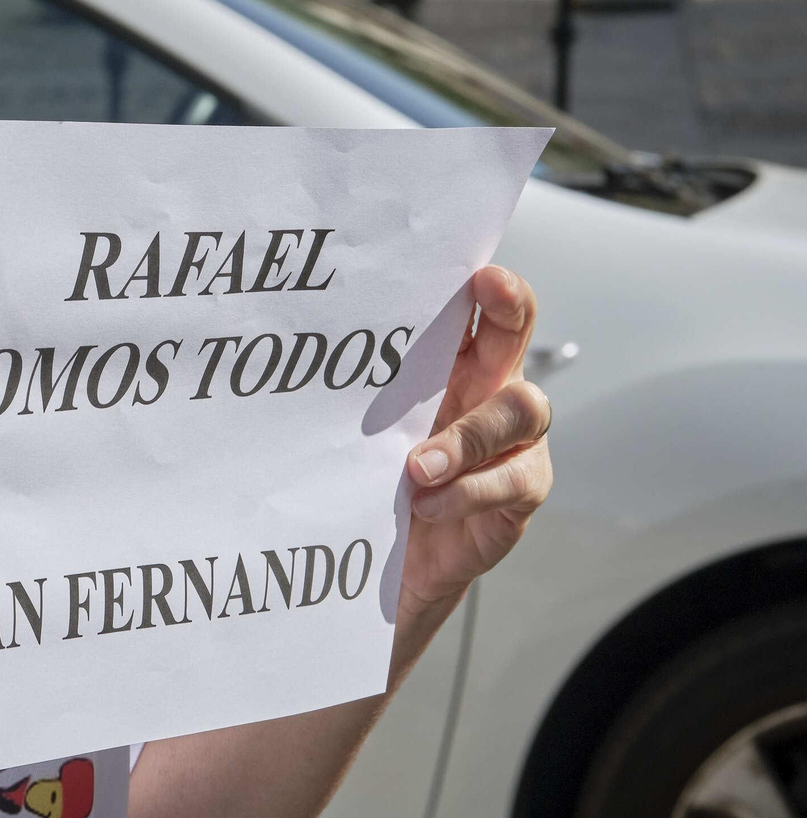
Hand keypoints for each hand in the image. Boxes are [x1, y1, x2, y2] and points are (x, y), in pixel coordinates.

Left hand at [400, 266, 553, 615]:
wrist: (391, 562)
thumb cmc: (378, 481)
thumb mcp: (368, 431)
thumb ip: (366, 395)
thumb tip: (316, 350)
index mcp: (455, 369)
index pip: (479, 315)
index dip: (493, 290)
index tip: (480, 274)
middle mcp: (490, 394)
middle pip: (516, 340)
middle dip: (511, 311)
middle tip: (492, 293)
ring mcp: (513, 444)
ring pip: (521, 410)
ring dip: (469, 434)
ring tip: (417, 467)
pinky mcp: (518, 494)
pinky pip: (510, 482)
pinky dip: (464, 492)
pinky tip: (427, 504)